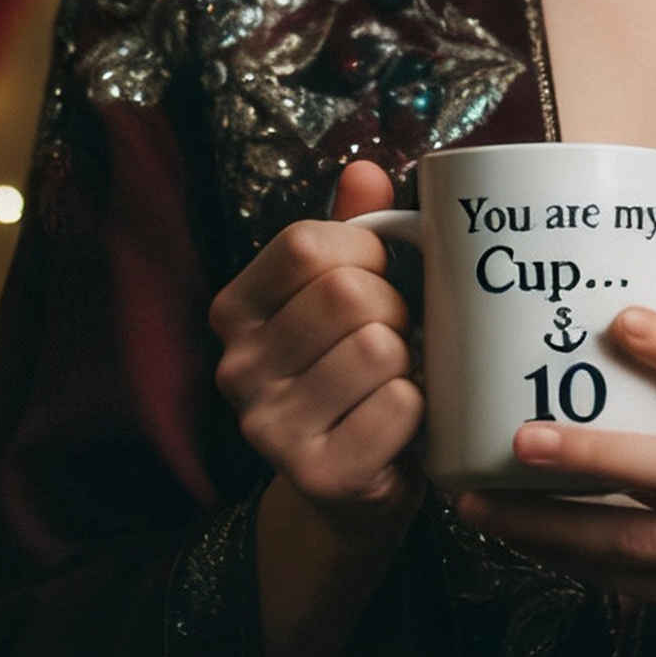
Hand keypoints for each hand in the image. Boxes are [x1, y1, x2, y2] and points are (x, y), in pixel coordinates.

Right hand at [210, 157, 423, 546]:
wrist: (350, 488)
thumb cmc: (352, 372)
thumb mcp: (345, 294)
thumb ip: (353, 228)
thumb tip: (366, 168)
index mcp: (236, 310)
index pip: (305, 243)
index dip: (364, 251)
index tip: (376, 277)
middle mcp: (237, 368)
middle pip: (347, 293)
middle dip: (394, 308)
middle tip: (394, 338)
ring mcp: (270, 427)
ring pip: (378, 349)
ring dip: (408, 362)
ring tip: (394, 380)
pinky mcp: (317, 475)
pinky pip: (398, 406)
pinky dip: (419, 409)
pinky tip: (401, 424)